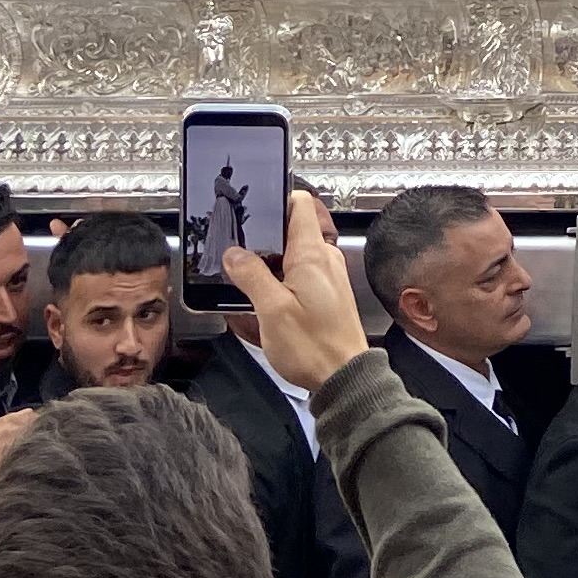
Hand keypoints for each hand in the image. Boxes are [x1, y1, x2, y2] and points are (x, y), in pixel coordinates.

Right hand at [227, 199, 368, 393]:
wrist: (343, 377)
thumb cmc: (314, 347)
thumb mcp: (272, 310)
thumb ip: (251, 276)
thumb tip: (234, 254)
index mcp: (312, 255)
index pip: (300, 203)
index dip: (276, 199)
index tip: (254, 208)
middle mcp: (325, 260)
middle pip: (294, 229)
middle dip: (266, 235)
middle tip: (240, 247)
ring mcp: (328, 277)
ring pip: (296, 254)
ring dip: (272, 260)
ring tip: (247, 274)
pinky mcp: (327, 295)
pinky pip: (302, 274)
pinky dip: (282, 278)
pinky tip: (265, 296)